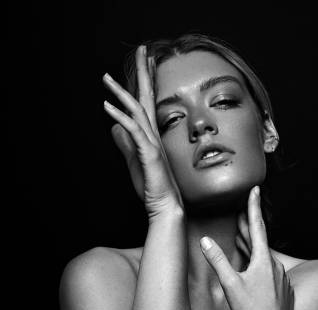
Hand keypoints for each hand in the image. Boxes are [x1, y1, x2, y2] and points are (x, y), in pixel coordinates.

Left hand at [102, 46, 182, 220]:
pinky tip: (106, 106)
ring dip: (121, 92)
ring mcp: (152, 142)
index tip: (146, 61)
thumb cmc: (153, 187)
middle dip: (143, 72)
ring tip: (106, 79)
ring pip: (137, 110)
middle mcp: (154, 134)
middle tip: (142, 50)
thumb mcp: (135, 161)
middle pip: (147, 97)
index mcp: (153, 135)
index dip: (148, 80)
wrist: (166, 206)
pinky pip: (133, 129)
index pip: (149, 102)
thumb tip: (114, 128)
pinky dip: (119, 116)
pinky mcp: (149, 153)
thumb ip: (126, 143)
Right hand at [200, 186, 293, 309]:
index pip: (257, 227)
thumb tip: (205, 241)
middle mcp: (277, 268)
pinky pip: (274, 278)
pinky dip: (264, 273)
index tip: (255, 190)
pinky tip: (257, 280)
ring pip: (267, 262)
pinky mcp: (286, 295)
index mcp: (264, 261)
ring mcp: (283, 281)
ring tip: (245, 248)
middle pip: (261, 244)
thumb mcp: (230, 284)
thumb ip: (217, 261)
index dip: (254, 207)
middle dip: (249, 232)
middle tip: (241, 218)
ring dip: (255, 254)